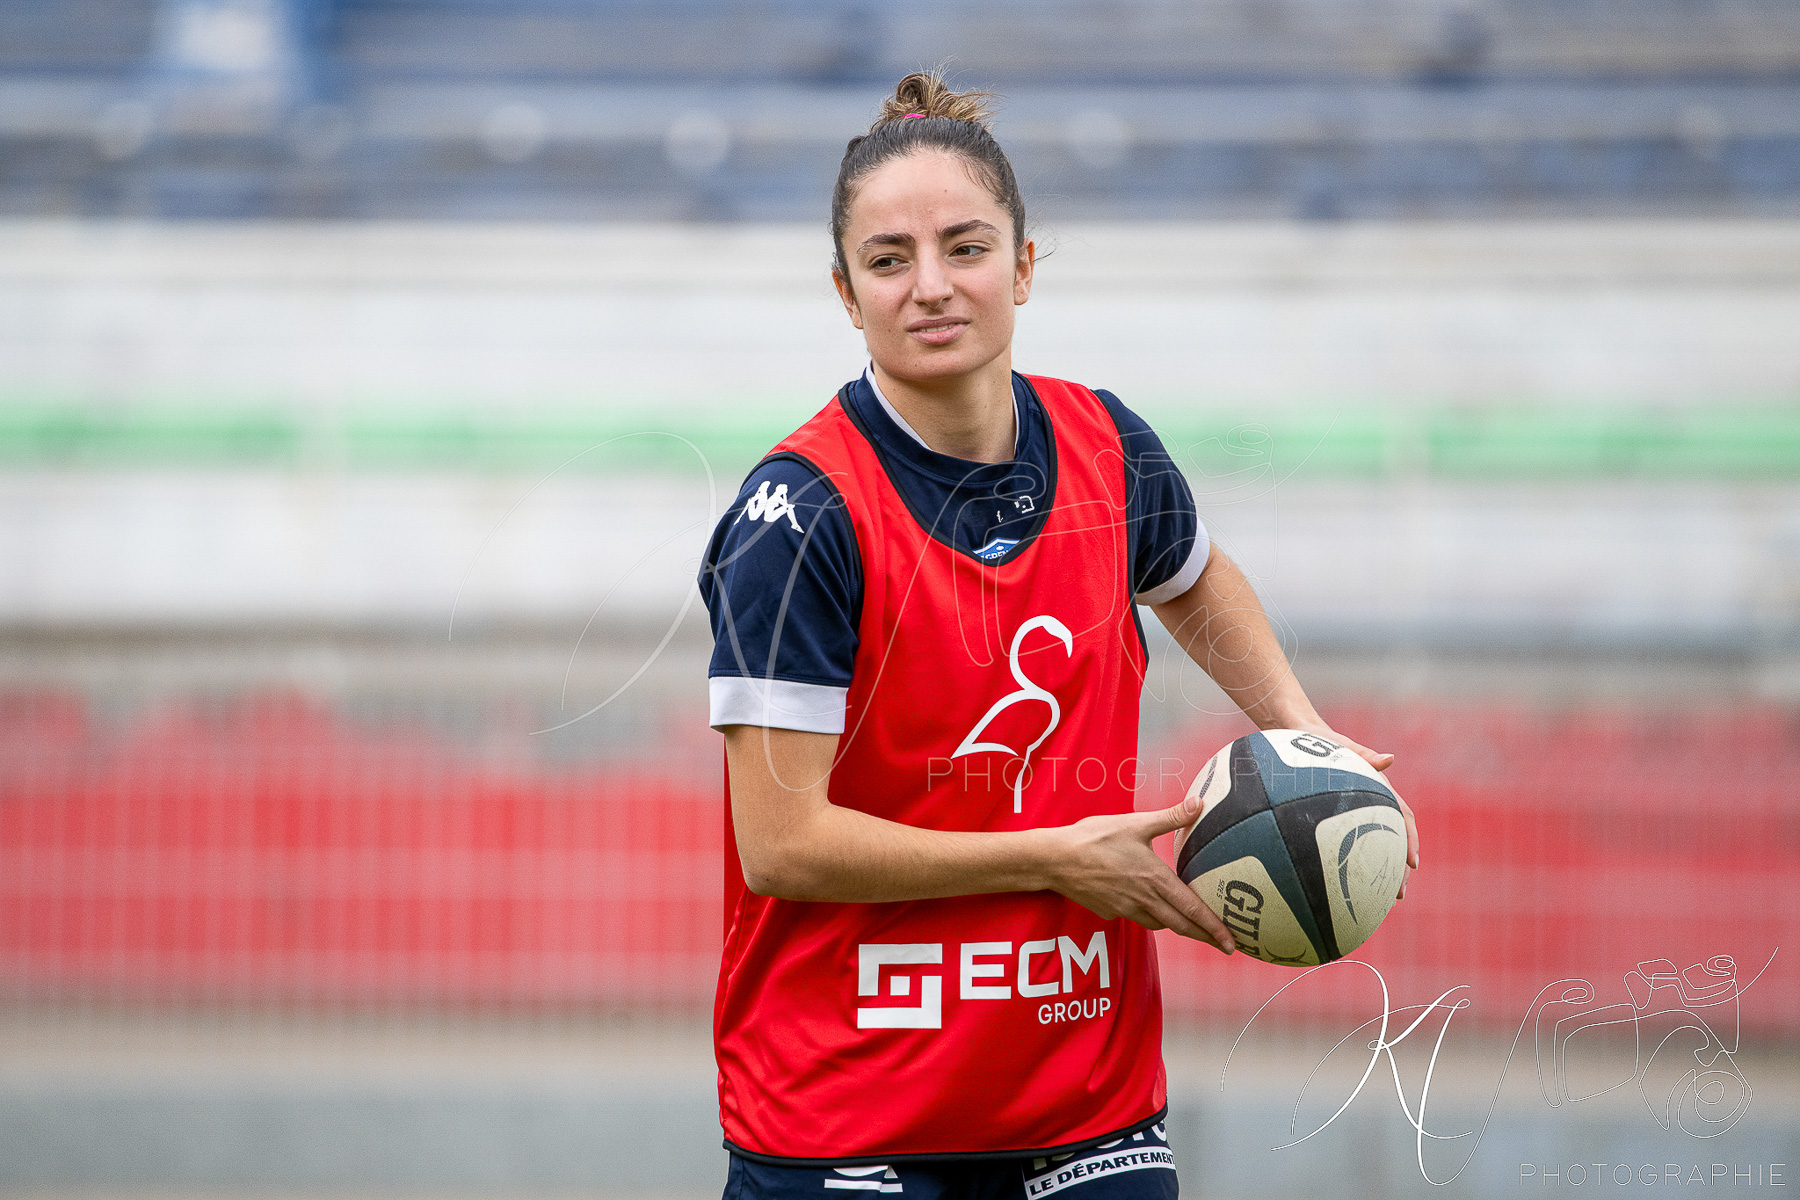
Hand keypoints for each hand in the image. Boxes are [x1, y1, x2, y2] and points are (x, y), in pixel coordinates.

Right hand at [1042, 792, 1236, 954]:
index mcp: (1155, 879)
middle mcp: (1144, 899)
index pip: (1192, 909)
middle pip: (1181, 926)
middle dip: (1206, 937)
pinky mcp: (1109, 911)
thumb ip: (1171, 817)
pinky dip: (1150, 917)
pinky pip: (1136, 918)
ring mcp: (1125, 909)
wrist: (1056, 859)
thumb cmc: (1094, 838)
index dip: (1214, 927)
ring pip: (1160, 924)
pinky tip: (1149, 908)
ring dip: (1179, 928)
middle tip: (1225, 946)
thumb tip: (1199, 803)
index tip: (1231, 942)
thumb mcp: (1135, 823)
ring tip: (1192, 928)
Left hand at [1302, 727, 1419, 899]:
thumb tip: (1389, 759)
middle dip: (1398, 868)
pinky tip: (1344, 885)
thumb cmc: (1319, 740)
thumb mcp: (1339, 746)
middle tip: (1398, 895)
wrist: (1298, 735)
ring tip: (1380, 900)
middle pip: (1392, 839)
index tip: (1412, 863)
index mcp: (1377, 788)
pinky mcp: (1337, 818)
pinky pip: (1348, 844)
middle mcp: (1371, 803)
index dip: (1410, 839)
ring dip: (1380, 872)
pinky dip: (1353, 864)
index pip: (1402, 816)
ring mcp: (1355, 812)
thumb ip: (1363, 753)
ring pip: (1373, 846)